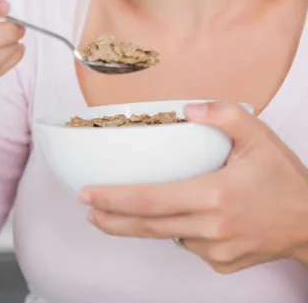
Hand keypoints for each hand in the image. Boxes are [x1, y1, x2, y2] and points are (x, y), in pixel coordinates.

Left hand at [80, 102, 307, 273]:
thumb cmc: (284, 177)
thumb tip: (188, 108)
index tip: (88, 195)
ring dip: (144, 224)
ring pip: (169, 236)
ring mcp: (217, 252)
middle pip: (148, 227)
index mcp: (214, 195)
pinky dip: (180, 230)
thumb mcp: (259, 135)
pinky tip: (187, 215)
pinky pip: (190, 246)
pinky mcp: (224, 265)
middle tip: (88, 209)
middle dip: (111, 219)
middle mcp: (211, 228)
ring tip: (124, 212)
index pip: (151, 199)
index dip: (115, 198)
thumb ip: (223, 114)